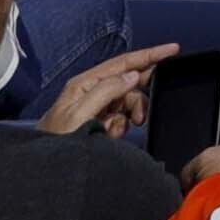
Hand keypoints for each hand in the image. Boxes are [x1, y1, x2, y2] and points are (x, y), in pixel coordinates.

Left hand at [43, 47, 166, 140]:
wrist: (46, 169)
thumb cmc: (55, 140)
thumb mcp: (79, 114)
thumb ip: (106, 91)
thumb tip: (133, 76)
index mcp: (85, 83)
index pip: (123, 62)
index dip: (149, 55)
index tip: (173, 49)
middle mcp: (91, 92)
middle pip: (128, 82)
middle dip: (139, 97)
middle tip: (140, 115)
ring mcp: (95, 108)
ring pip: (127, 102)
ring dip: (130, 115)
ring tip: (122, 130)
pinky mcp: (99, 123)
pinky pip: (121, 119)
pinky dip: (120, 127)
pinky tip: (109, 136)